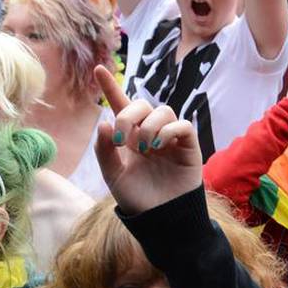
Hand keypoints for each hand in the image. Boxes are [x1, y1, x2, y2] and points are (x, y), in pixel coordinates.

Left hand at [92, 65, 202, 214]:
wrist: (160, 218)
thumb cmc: (138, 198)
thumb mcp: (113, 176)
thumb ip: (105, 151)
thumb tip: (104, 123)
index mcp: (130, 137)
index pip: (120, 106)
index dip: (110, 87)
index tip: (98, 69)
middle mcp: (150, 133)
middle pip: (142, 104)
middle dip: (128, 115)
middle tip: (122, 139)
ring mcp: (170, 138)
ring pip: (163, 111)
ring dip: (149, 125)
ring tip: (144, 149)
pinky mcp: (188, 146)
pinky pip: (182, 125)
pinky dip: (168, 130)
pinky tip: (159, 145)